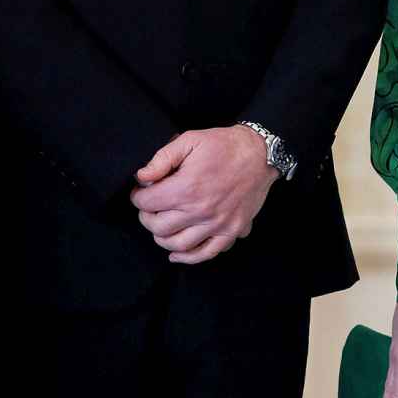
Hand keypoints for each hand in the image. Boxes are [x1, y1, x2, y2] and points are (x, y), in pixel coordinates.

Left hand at [130, 125, 277, 263]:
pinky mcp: (231, 231)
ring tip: (162, 225)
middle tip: (150, 207)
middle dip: (146, 216)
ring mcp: (217, 224)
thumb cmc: (224, 145)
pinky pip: (205, 254)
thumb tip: (141, 177)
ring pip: (177, 244)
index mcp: (187, 188)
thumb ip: (162, 159)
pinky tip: (176, 253)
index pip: (146, 203)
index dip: (138, 196)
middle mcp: (200, 211)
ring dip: (162, 237)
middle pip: (158, 226)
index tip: (141, 191)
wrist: (260, 154)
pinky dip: (187, 258)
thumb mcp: (190, 140)